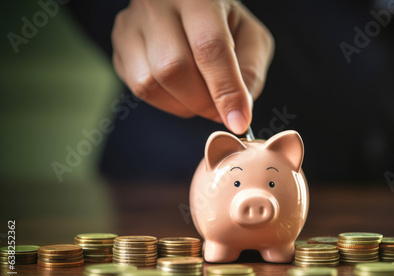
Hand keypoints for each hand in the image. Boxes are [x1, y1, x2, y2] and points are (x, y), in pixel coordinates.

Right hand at [111, 0, 273, 133]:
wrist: (184, 4)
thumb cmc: (223, 22)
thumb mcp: (250, 37)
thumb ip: (250, 72)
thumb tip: (237, 112)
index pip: (209, 48)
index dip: (226, 90)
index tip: (238, 122)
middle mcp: (157, 5)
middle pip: (174, 68)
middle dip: (203, 102)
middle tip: (221, 111)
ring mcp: (131, 25)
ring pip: (151, 83)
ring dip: (183, 105)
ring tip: (202, 97)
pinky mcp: (120, 46)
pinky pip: (139, 89)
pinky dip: (167, 101)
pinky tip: (181, 90)